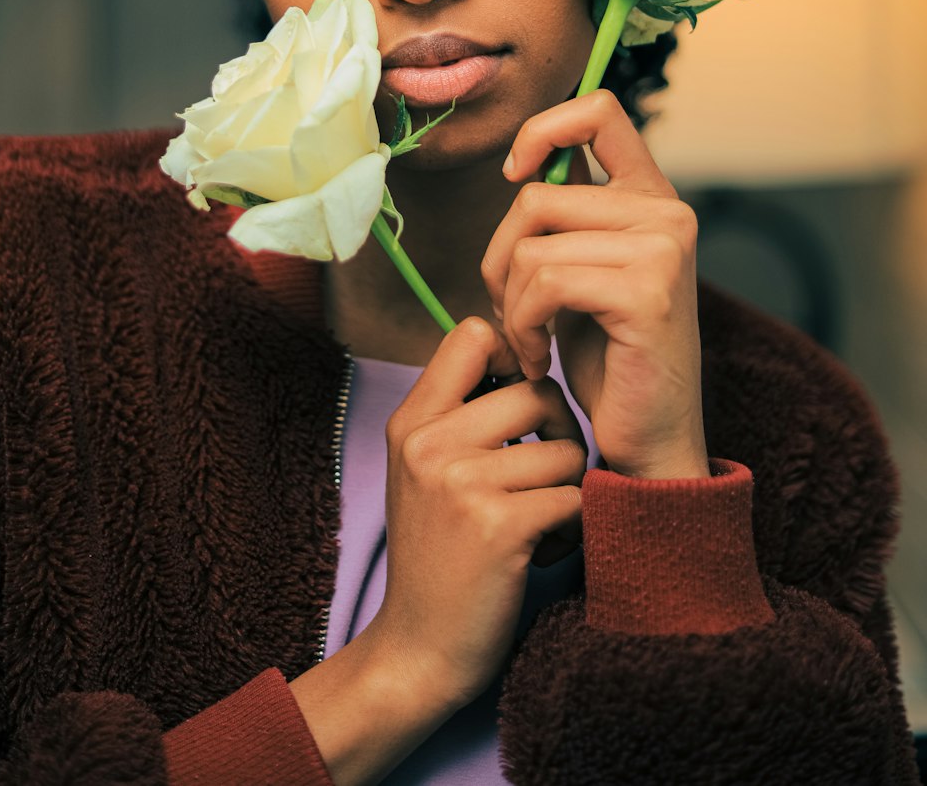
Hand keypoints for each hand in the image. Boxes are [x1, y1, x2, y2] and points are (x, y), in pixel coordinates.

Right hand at [364, 316, 587, 712]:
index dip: (514, 359)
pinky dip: (572, 528)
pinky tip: (542, 550)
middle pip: (537, 390)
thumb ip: (458, 411)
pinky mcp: (500, 526)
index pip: (474, 333)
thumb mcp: (423, 470)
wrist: (418, 651)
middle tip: (539, 479)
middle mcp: (430, 444)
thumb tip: (519, 351)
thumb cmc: (437, 554)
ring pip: (564, 448)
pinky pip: (574, 497)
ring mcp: (462, 484)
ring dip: (567, 488)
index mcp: (411, 422)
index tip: (518, 406)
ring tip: (537, 520)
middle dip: (557, 434)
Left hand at [480, 90, 708, 481]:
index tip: (516, 176)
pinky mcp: (648, 291)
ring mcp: (664, 249)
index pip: (599, 110)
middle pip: (536, 197)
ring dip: (509, 303)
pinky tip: (539, 359)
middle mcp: (667, 213)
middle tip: (513, 314)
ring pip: (532, 245)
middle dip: (500, 260)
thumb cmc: (607, 359)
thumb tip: (524, 166)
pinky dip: (523, 326)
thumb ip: (567, 215)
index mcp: (653, 197)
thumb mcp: (581, 270)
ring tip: (528, 342)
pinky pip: (545, 283)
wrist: (650, 442)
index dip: (543, 131)